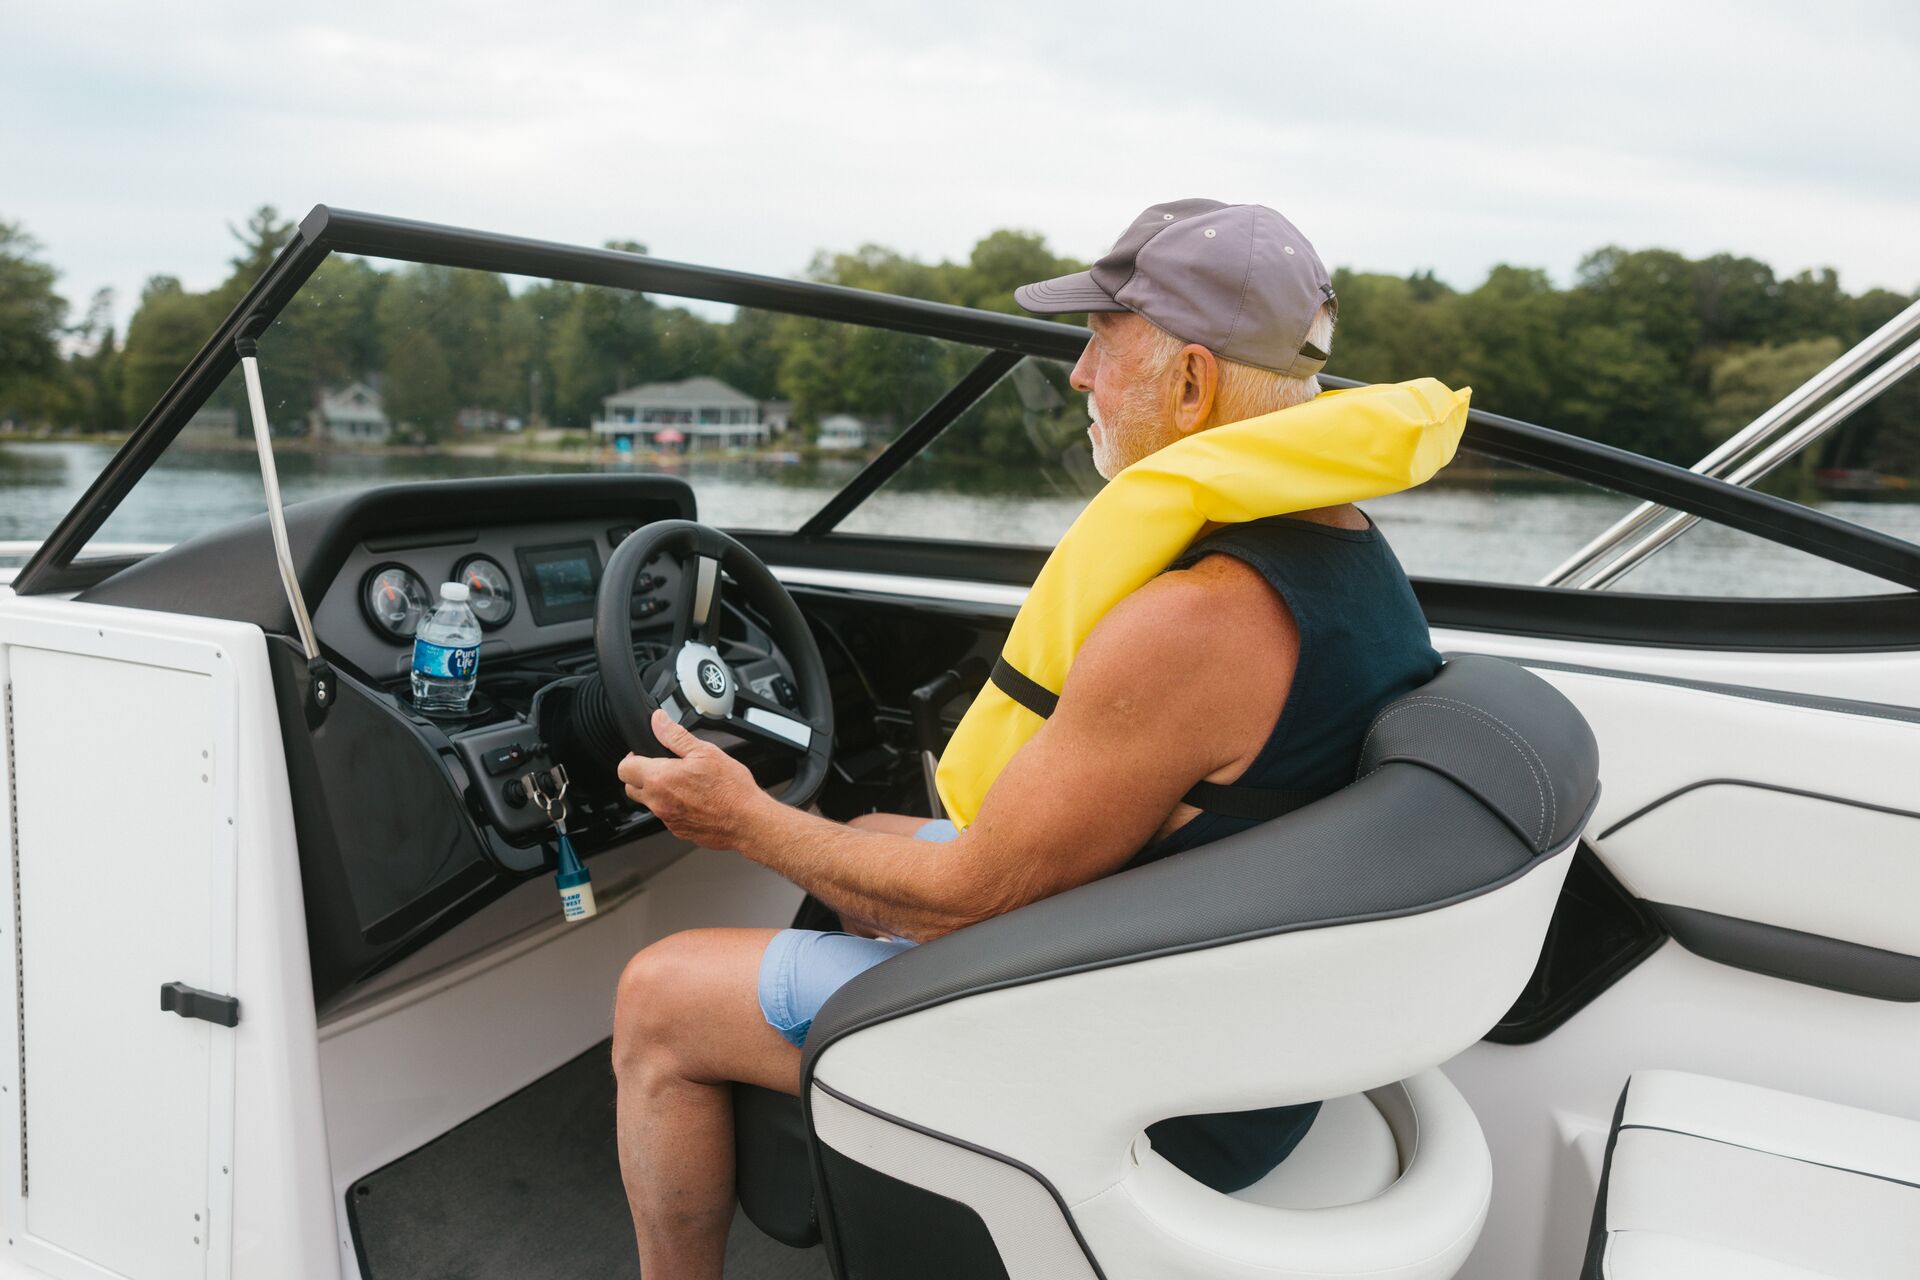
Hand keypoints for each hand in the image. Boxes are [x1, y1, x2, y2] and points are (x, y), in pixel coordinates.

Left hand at [618, 709, 766, 849]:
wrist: (747, 821)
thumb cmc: (730, 789)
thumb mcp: (704, 751)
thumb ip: (675, 735)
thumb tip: (658, 720)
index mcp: (660, 779)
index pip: (624, 768)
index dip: (632, 757)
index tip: (644, 753)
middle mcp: (658, 802)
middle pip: (630, 788)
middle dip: (640, 775)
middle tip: (661, 766)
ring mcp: (667, 819)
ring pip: (649, 802)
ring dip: (657, 791)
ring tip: (683, 782)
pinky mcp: (678, 830)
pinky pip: (666, 815)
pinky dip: (673, 806)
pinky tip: (693, 798)